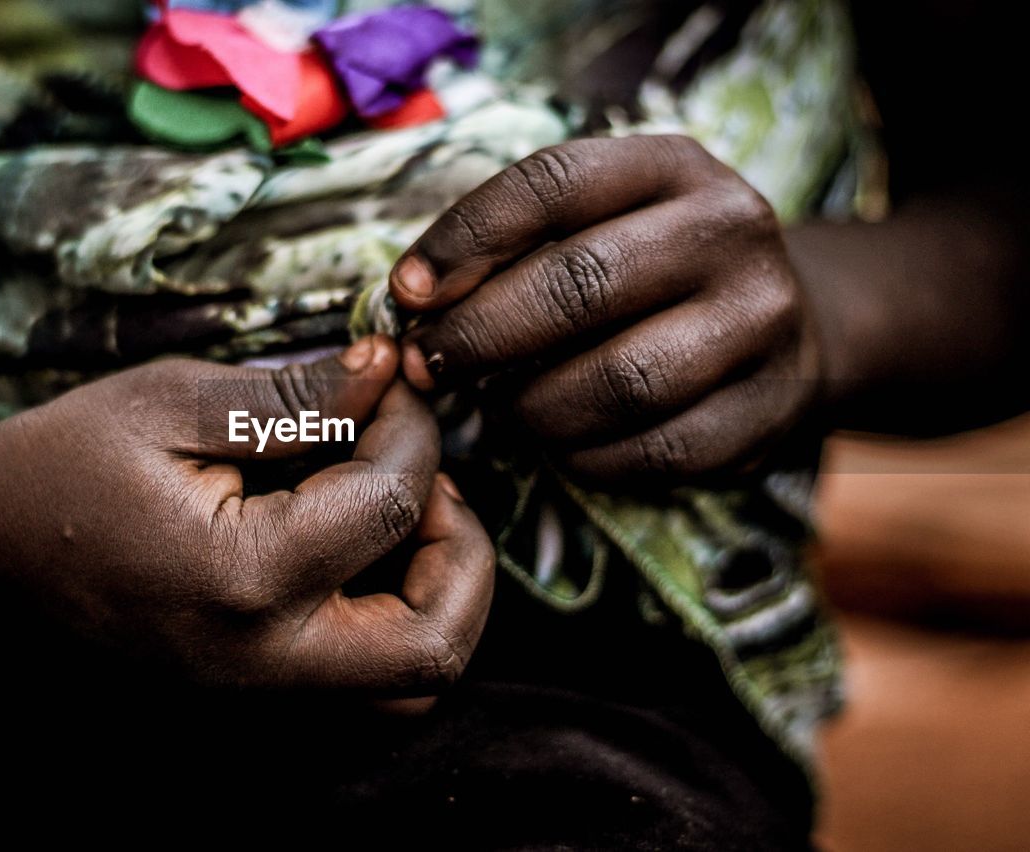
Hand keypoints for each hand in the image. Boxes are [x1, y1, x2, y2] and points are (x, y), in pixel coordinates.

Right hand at [0, 337, 493, 691]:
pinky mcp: (250, 700)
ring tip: (404, 518)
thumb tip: (388, 369)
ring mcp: (256, 697)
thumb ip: (292, 393)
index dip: (412, 428)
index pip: (391, 503)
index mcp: (242, 580)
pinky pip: (364, 691)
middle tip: (428, 479)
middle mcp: (261, 662)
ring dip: (442, 598)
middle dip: (464, 548)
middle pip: (437, 643)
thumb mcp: (170, 402)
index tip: (392, 384)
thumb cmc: (62, 465)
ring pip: (412, 685)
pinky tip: (363, 557)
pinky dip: (396, 625)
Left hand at [389, 135, 822, 479]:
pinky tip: (558, 445)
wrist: (786, 324)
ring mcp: (761, 321)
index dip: (464, 239)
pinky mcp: (768, 408)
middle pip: (578, 286)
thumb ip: (517, 243)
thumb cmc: (651, 270)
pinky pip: (654, 451)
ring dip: (531, 407)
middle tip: (429, 366)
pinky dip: (585, 457)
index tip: (406, 292)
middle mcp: (729, 230)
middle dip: (480, 335)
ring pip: (618, 380)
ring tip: (499, 408)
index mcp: (673, 165)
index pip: (550, 184)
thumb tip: (413, 299)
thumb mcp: (600, 220)